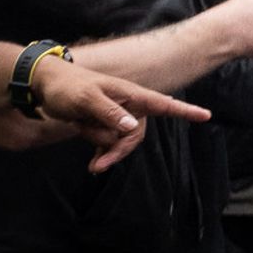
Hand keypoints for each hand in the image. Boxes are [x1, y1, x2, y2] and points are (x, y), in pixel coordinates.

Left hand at [33, 56, 211, 173]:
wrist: (46, 85)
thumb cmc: (68, 87)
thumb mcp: (86, 99)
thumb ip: (110, 113)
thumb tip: (133, 127)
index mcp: (130, 95)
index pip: (163, 104)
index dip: (185, 112)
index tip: (206, 116)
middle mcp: (129, 106)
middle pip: (136, 136)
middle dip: (116, 151)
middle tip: (95, 167)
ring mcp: (118, 116)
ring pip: (120, 141)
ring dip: (99, 145)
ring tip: (79, 130)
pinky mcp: (106, 125)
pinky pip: (110, 144)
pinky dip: (101, 153)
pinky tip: (92, 161)